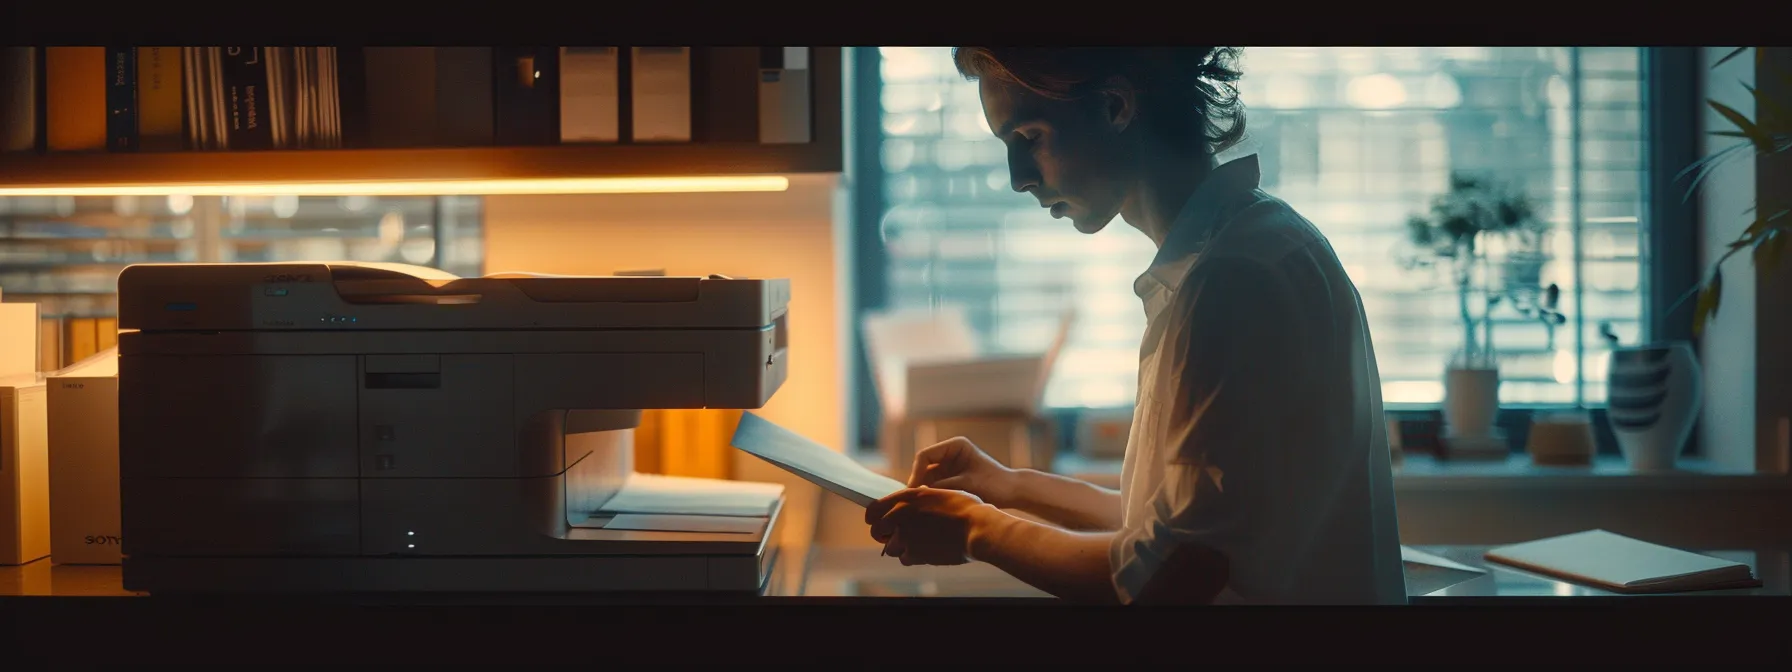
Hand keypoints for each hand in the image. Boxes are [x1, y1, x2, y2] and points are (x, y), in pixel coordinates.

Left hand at [865, 487, 991, 565]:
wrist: (977, 528)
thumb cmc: (965, 509)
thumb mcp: (939, 494)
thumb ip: (919, 499)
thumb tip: (908, 504)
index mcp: (907, 497)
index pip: (873, 509)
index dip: (874, 518)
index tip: (880, 523)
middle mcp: (900, 515)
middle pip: (876, 532)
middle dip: (884, 536)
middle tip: (897, 537)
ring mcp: (905, 536)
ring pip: (890, 548)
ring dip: (901, 548)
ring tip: (919, 543)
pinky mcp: (914, 554)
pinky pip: (904, 559)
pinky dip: (913, 557)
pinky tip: (927, 551)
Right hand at [908, 437, 1018, 507]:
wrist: (1012, 493)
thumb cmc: (994, 485)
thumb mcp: (966, 485)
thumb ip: (942, 486)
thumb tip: (917, 493)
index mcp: (955, 446)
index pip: (925, 456)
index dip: (916, 473)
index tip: (914, 492)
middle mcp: (950, 453)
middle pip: (923, 468)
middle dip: (918, 484)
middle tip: (912, 503)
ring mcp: (950, 467)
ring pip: (927, 479)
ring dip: (924, 491)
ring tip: (919, 507)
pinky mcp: (951, 479)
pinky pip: (935, 486)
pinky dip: (932, 495)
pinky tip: (928, 508)